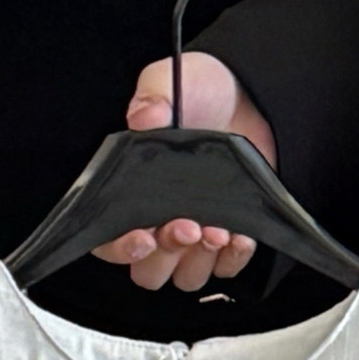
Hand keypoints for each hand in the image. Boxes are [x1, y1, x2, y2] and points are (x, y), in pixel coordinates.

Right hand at [91, 51, 277, 291]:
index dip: (121, 249)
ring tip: (217, 230)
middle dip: (166, 253)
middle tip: (186, 226)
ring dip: (199, 260)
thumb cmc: (200, 93)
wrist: (251, 98)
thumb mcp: (171, 82)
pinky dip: (232, 259)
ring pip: (184, 277)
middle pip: (148, 270)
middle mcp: (155, 223)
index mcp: (128, 194)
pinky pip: (224, 270)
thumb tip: (144, 116)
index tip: (142, 238)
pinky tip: (239, 234)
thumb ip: (154, 97)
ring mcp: (191, 237)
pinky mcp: (225, 241)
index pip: (108, 241)